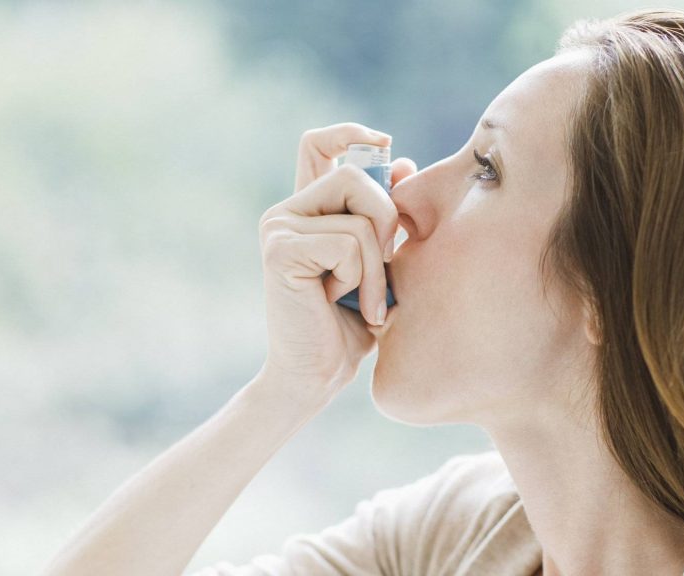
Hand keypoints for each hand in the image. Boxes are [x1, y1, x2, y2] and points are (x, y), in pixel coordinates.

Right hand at [256, 122, 416, 408]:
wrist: (318, 373)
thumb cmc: (353, 322)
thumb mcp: (379, 261)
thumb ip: (386, 216)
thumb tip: (404, 162)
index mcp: (309, 210)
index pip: (318, 144)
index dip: (351, 133)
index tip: (385, 143)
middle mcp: (287, 212)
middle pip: (355, 174)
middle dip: (386, 220)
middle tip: (383, 267)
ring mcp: (279, 227)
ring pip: (359, 213)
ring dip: (377, 264)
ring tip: (364, 298)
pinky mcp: (280, 249)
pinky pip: (348, 243)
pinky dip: (362, 278)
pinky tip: (341, 302)